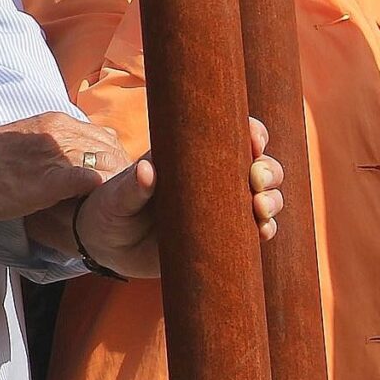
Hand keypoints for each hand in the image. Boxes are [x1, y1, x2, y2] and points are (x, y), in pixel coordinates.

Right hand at [0, 113, 129, 221]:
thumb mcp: (28, 141)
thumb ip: (54, 145)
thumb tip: (74, 157)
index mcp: (57, 123)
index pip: (104, 138)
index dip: (115, 159)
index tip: (117, 177)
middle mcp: (62, 133)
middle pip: (111, 150)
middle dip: (122, 172)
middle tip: (124, 194)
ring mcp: (57, 154)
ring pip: (106, 163)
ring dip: (116, 183)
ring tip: (120, 202)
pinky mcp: (50, 178)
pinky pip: (87, 179)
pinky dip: (100, 189)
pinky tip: (103, 202)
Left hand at [73, 117, 283, 277]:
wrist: (106, 246)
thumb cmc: (109, 209)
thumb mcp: (115, 196)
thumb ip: (132, 185)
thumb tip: (146, 169)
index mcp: (190, 158)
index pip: (232, 136)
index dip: (253, 133)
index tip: (254, 141)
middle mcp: (213, 180)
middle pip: (261, 166)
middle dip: (269, 170)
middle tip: (256, 180)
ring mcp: (220, 208)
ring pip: (265, 197)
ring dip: (273, 200)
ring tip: (260, 208)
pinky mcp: (221, 237)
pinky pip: (255, 230)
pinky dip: (266, 228)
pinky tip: (264, 231)